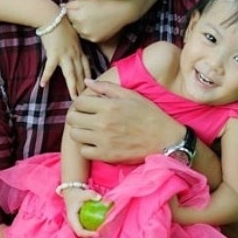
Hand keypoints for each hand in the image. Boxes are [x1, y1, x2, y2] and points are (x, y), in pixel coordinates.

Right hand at [39, 15, 90, 97]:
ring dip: (73, 86)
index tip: (91, 85)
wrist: (52, 16)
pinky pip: (50, 68)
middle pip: (80, 73)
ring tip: (74, 97)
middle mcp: (74, 54)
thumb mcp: (72, 33)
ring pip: (71, 74)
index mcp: (78, 49)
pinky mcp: (53, 54)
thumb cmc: (61, 22)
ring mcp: (64, 54)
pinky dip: (46, 76)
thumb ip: (74, 43)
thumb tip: (73, 47)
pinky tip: (42, 85)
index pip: (86, 66)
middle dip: (83, 86)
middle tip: (85, 97)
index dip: (89, 76)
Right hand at [63, 188, 102, 237]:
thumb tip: (100, 198)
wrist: (71, 191)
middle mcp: (74, 223)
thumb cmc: (75, 194)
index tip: (97, 233)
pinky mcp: (81, 220)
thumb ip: (91, 195)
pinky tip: (101, 224)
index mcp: (72, 219)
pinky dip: (94, 227)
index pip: (80, 231)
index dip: (89, 234)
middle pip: (83, 234)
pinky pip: (88, 226)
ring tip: (103, 230)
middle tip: (102, 233)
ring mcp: (78, 222)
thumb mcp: (82, 194)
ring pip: (86, 231)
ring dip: (93, 232)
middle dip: (92, 235)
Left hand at [65, 0, 130, 42]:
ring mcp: (89, 35)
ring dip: (82, 27)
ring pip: (80, 31)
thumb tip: (61, 8)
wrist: (122, 11)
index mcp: (78, 16)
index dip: (72, 11)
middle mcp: (81, 27)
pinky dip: (90, 32)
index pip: (66, 15)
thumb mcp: (86, 1)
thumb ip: (71, 5)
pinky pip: (88, 37)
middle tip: (87, 14)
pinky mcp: (96, 40)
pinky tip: (98, 25)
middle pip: (72, 24)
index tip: (78, 9)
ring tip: (93, 19)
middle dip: (76, 20)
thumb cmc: (104, 3)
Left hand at [66, 78, 183, 162]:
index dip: (81, 103)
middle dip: (77, 116)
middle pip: (73, 119)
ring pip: (75, 135)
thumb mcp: (131, 95)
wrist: (164, 139)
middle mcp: (103, 123)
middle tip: (86, 117)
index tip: (88, 106)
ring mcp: (103, 141)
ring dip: (80, 131)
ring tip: (90, 130)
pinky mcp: (106, 156)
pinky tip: (96, 142)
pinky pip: (84, 151)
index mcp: (109, 106)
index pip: (79, 103)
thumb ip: (107, 87)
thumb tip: (87, 81)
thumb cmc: (149, 114)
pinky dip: (87, 147)